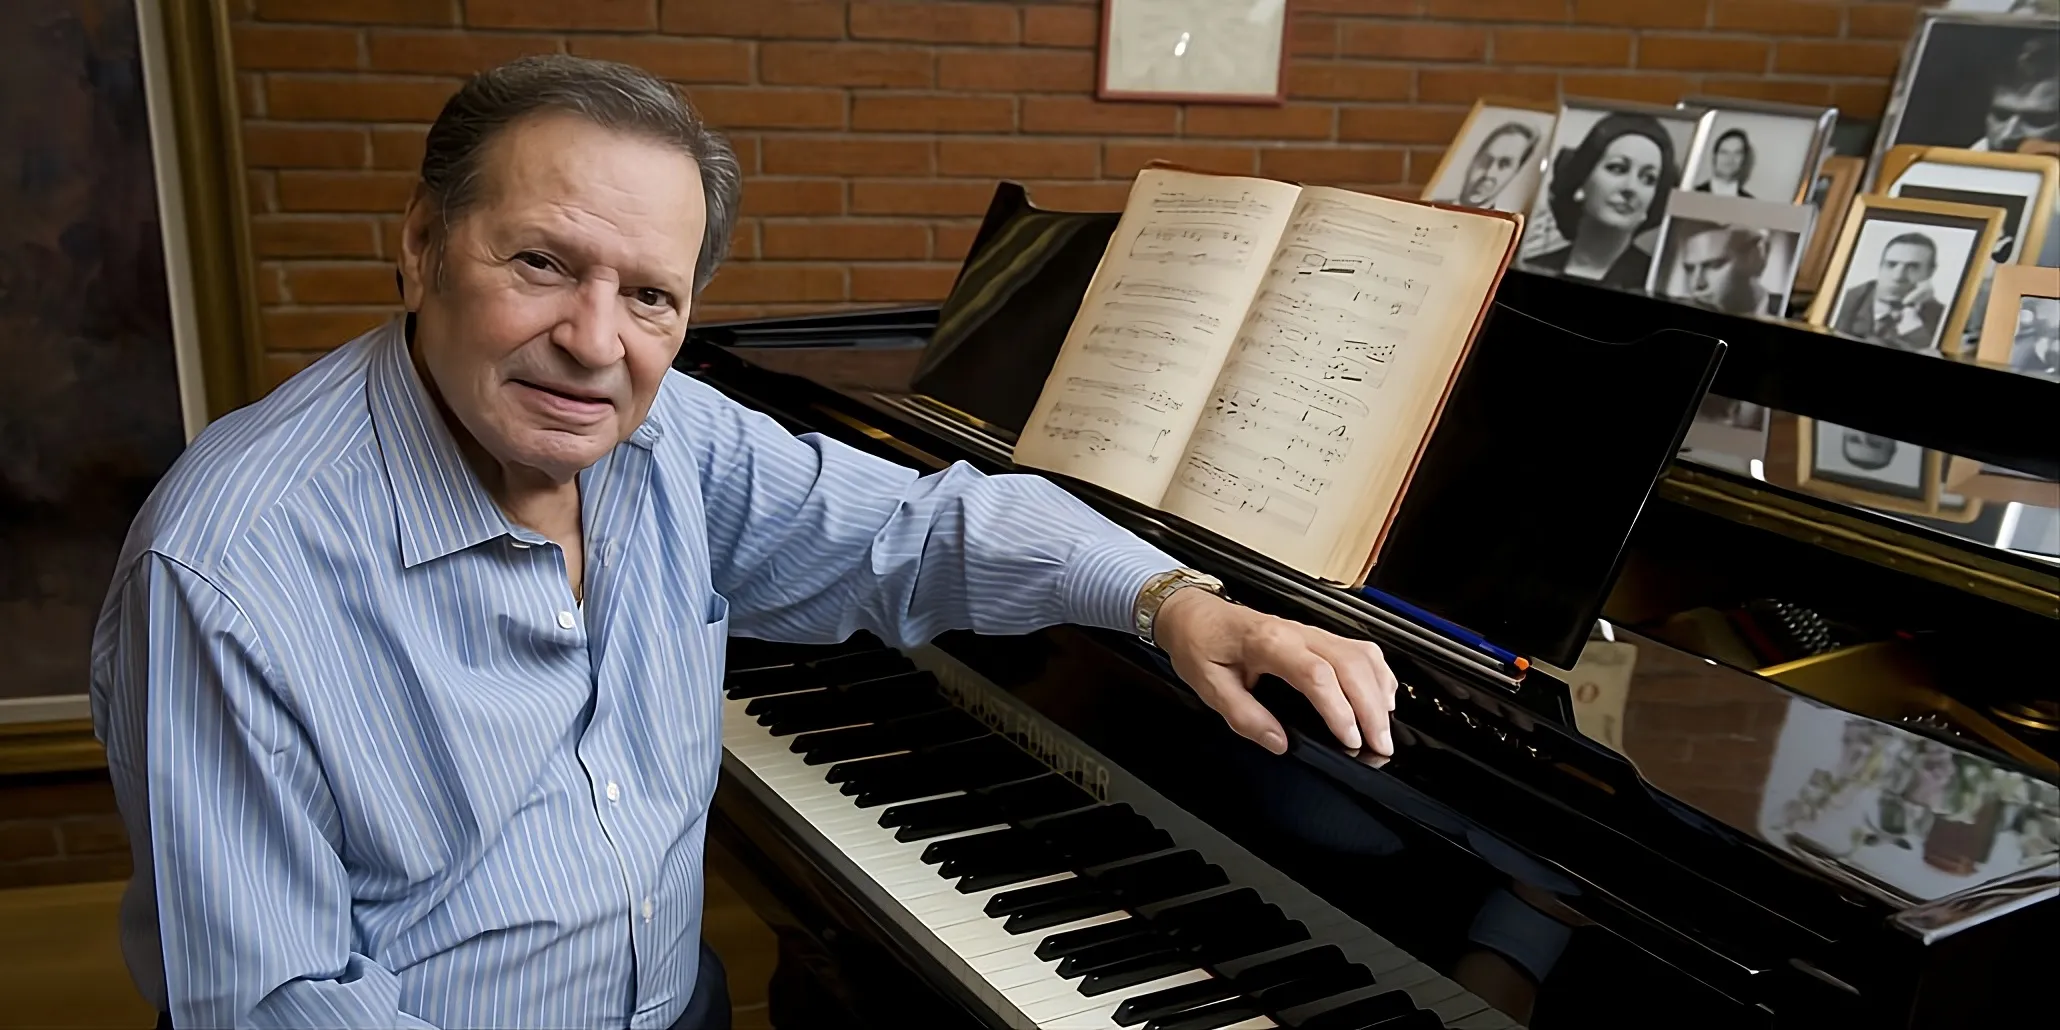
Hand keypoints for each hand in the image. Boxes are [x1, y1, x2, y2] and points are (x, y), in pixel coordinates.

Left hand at [1152, 587, 1397, 756]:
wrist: (1193, 614)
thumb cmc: (1200, 643)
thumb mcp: (1209, 686)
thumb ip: (1244, 716)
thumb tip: (1277, 741)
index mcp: (1268, 642)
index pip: (1316, 674)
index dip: (1339, 709)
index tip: (1349, 739)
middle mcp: (1297, 632)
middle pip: (1351, 665)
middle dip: (1371, 709)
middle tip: (1378, 745)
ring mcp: (1310, 631)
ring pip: (1361, 654)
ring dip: (1379, 692)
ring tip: (1382, 729)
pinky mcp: (1317, 636)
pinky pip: (1359, 649)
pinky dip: (1377, 674)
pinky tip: (1380, 697)